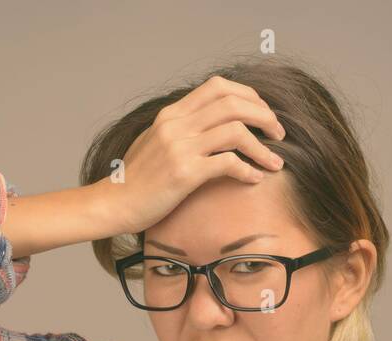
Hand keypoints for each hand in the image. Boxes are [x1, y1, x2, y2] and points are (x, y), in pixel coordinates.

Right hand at [95, 74, 287, 236]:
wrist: (113, 204)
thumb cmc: (136, 180)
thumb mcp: (155, 143)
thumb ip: (180, 130)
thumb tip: (209, 126)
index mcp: (171, 114)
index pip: (218, 86)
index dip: (248, 95)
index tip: (262, 113)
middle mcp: (176, 125)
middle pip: (233, 102)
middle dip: (264, 116)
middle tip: (279, 134)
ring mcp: (179, 148)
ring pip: (236, 131)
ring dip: (263, 146)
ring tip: (276, 161)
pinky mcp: (184, 174)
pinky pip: (228, 163)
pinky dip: (249, 169)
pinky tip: (255, 178)